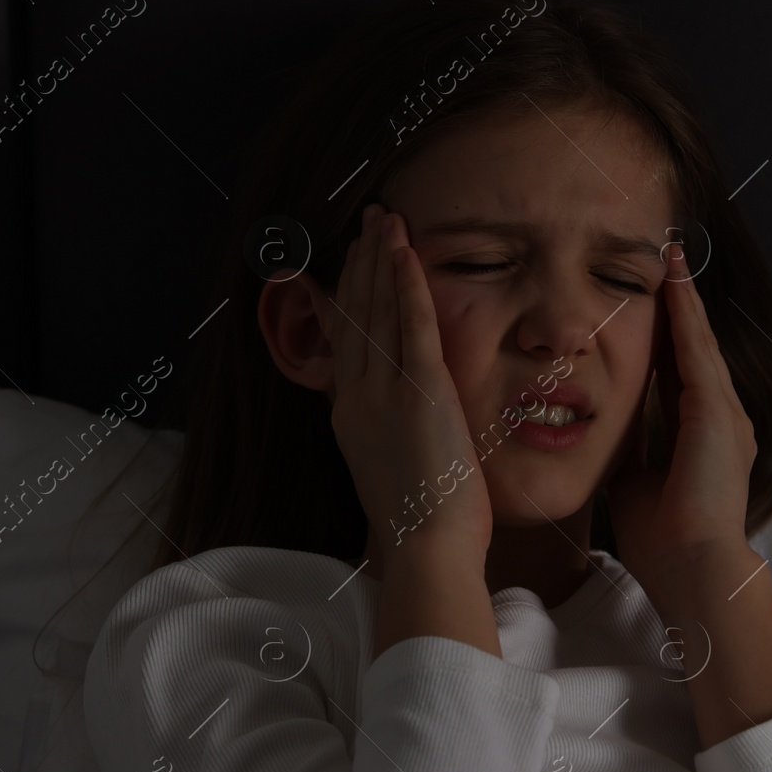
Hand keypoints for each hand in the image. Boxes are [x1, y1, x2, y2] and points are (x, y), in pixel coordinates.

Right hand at [317, 203, 493, 565]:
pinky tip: (405, 250)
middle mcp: (357, 398)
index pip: (345, 343)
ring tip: (384, 220)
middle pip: (355, 316)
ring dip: (380, 260)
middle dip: (361, 265)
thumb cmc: (420, 529)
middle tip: (368, 224)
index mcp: (350, 417)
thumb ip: (388, 435)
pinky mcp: (420, 392)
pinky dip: (406, 283)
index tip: (350, 265)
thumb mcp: (390, 473)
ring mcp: (384, 392)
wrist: (426, 551)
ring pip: (377, 311)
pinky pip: (411, 324)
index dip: (347, 298)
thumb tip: (395, 422)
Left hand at [604, 242, 758, 597]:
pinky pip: (697, 351)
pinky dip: (685, 315)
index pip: (680, 374)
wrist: (692, 568)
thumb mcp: (636, 484)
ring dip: (684, 299)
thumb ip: (629, 453)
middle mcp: (721, 419)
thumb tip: (603, 434)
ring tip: (672, 258)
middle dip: (682, 306)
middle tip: (670, 262)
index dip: (667, 338)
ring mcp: (725, 413)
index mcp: (702, 436)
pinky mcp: (716, 411)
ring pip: (700, 342)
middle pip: (696, 348)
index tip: (652, 305)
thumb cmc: (664, 540)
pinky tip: (673, 283)